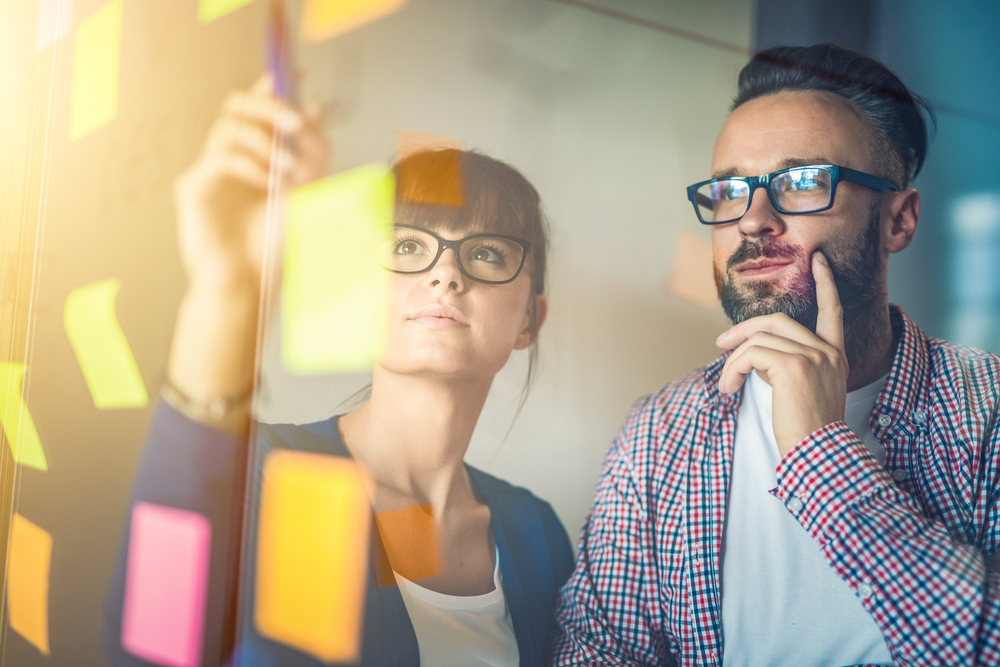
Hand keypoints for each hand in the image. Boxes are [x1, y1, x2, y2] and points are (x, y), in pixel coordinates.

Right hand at [173, 74, 330, 293]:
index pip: (258, 107)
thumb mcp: (306, 192)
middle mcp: (228, 156)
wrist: (252, 282)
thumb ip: (311, 151)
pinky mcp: (193, 188)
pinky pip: (220, 158)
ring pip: (229, 128)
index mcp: (254, 154)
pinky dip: (249, 165)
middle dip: (270, 108)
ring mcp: (208, 170)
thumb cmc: (275, 243)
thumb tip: (313, 107)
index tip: (299, 75)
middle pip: (237, 105)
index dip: (275, 86)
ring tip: (286, 174)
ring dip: (266, 145)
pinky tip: (267, 186)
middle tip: (296, 126)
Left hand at [715, 251, 848, 457]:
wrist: (818, 454)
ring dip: (733, 360)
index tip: (818, 261)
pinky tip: (729, 388)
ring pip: (759, 339)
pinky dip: (732, 368)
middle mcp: (828, 352)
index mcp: (835, 356)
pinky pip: (751, 354)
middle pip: (778, 320)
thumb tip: (754, 353)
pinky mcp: (794, 366)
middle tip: (720, 344)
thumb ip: (788, 365)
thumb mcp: (804, 391)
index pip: (832, 311)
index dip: (825, 284)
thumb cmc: (806, 431)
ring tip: (726, 384)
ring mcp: (813, 356)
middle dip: (744, 329)